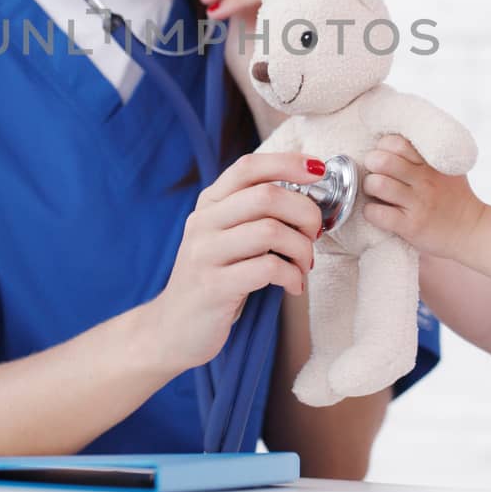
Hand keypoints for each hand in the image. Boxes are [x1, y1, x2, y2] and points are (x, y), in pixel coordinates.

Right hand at [144, 153, 324, 372]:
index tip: (318, 169)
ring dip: (301, 247)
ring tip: (304, 264)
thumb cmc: (214, 279)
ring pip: (270, 231)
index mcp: (209, 204)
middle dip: (305, 211)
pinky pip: (267, 269)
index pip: (248, 167)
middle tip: (315, 232)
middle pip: (266, 196)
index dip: (287, 162)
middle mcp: (203, 223)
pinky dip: (292, 275)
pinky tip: (293, 286)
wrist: (173, 329)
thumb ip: (254, 215)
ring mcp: (205, 254)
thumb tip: (308, 197)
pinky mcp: (213, 287)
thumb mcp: (225, 238)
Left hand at [361, 134, 487, 261]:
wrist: (472, 230)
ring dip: (369, 187)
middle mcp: (425, 180)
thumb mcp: (447, 168)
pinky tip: (378, 212)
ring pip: (377, 184)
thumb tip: (392, 141)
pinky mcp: (410, 225)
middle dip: (372, 164)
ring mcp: (418, 203)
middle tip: (376, 173)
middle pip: (382, 160)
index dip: (384, 147)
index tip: (385, 156)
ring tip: (376, 192)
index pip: (396, 142)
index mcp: (432, 163)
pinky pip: (376, 213)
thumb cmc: (454, 198)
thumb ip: (424, 153)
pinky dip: (370, 212)